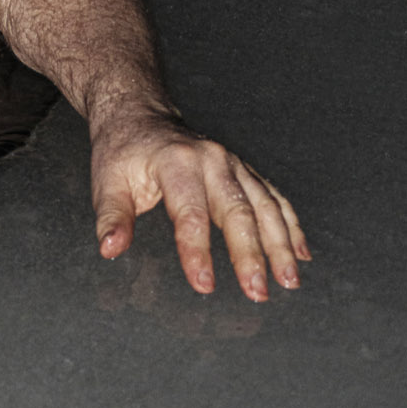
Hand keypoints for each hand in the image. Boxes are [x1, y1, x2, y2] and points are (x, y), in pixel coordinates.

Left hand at [95, 120, 311, 300]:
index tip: (204, 285)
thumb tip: (110, 248)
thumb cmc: (122, 152)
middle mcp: (213, 161)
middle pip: (238, 212)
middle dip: (250, 255)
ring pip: (266, 206)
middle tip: (257, 292)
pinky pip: (275, 198)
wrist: (139, 115)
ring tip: (289, 280)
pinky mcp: (245, 170)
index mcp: (176, 163)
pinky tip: (300, 253)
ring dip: (280, 245)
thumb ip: (111, 216)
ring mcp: (234, 164)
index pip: (190, 214)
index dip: (197, 252)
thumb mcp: (106, 180)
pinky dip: (290, 226)